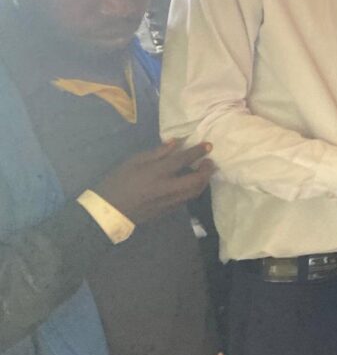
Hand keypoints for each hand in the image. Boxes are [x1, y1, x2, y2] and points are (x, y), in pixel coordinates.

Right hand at [93, 140, 213, 224]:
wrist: (108, 211)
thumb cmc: (117, 182)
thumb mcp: (133, 162)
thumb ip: (157, 153)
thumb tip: (175, 142)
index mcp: (156, 173)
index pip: (183, 160)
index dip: (198, 152)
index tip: (209, 145)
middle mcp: (166, 188)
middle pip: (196, 180)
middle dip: (207, 170)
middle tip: (209, 161)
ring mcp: (168, 202)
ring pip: (194, 192)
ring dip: (203, 181)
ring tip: (204, 171)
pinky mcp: (167, 211)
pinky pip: (186, 199)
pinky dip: (193, 190)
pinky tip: (191, 183)